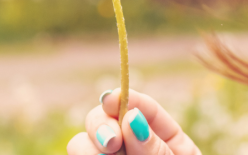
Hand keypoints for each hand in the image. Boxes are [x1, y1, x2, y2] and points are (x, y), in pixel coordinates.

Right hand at [67, 88, 200, 154]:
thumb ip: (156, 149)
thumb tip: (131, 118)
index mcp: (165, 139)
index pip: (143, 107)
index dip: (126, 98)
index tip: (112, 99)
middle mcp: (131, 147)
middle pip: (103, 118)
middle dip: (100, 124)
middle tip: (112, 143)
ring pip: (82, 143)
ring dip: (87, 146)